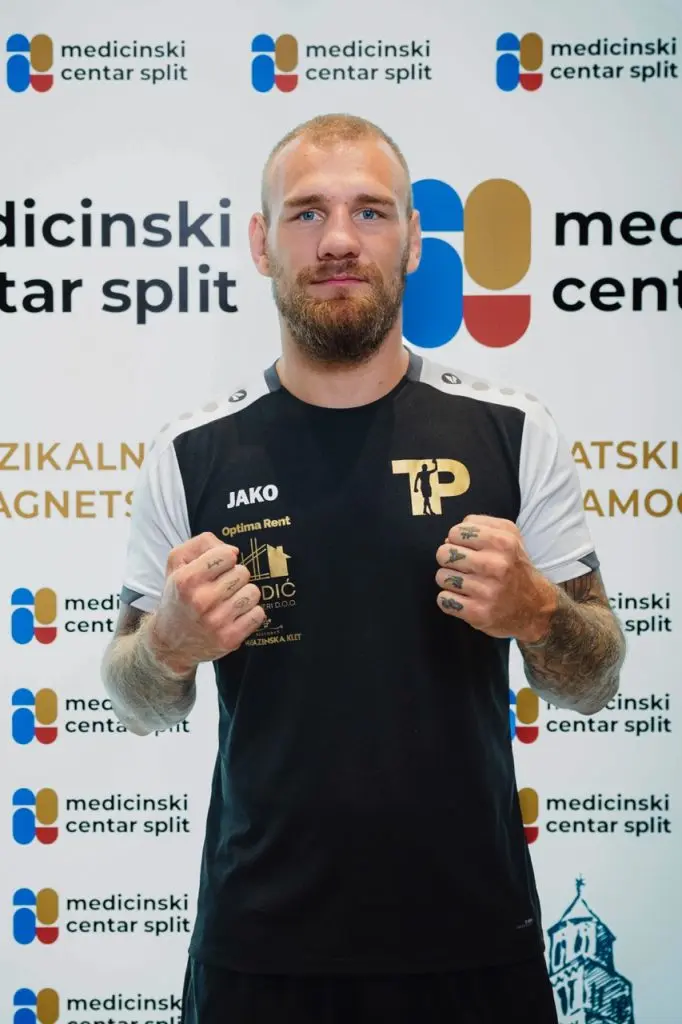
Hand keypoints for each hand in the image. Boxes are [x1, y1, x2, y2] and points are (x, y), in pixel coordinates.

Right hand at [146, 532, 265, 673]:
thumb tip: (234, 551)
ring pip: (253, 592)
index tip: (218, 567)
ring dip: (244, 595)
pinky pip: (258, 614)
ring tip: (229, 601)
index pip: (228, 555)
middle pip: (243, 573)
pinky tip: (235, 615)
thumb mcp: (177, 563)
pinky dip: (250, 613)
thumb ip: (202, 544)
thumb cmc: (178, 597)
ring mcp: (217, 621)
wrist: (170, 643)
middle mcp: (201, 601)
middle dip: (235, 577)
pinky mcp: (230, 638)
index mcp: (187, 580)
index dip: (225, 558)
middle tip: (221, 587)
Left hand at [434, 515, 556, 640]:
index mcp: (503, 542)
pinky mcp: (478, 613)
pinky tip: (464, 599)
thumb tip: (449, 539)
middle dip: (450, 560)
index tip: (467, 549)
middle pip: (444, 554)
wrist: (536, 607)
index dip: (457, 540)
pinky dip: (450, 600)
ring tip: (467, 584)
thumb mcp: (509, 535)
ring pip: (441, 577)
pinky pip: (443, 600)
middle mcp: (496, 565)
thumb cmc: (515, 567)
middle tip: (464, 568)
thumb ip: (479, 525)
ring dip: (450, 581)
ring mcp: (487, 591)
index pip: (455, 532)